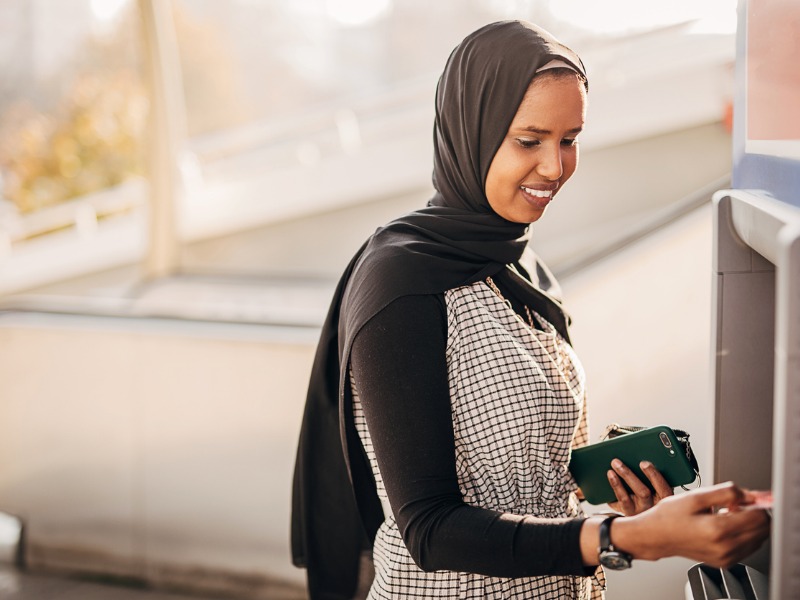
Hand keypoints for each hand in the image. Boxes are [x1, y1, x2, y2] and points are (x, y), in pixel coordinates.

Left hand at [607, 458, 672, 514]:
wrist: (647, 515)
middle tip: (616, 462)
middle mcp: (651, 508)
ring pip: (626, 499)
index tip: (643, 463)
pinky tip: (605, 483)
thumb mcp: (659, 486)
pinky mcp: (626, 514)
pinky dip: (611, 493)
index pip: (662, 488)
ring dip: (617, 484)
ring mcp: (638, 513)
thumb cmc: (654, 493)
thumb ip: (654, 476)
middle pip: (642, 492)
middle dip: (628, 475)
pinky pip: (616, 505)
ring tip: (610, 471)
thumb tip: (641, 459)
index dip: (653, 475)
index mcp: (664, 499)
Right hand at [615, 482, 770, 567]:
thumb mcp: (696, 496)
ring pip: (758, 539)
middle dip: (754, 513)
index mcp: (718, 529)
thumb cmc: (670, 516)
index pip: (760, 517)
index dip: (756, 503)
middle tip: (734, 504)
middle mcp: (725, 547)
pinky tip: (725, 526)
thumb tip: (749, 494)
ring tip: (727, 514)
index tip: (746, 497)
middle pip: (763, 529)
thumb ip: (726, 492)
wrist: (656, 536)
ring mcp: (726, 557)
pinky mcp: (725, 561)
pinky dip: (743, 534)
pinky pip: (748, 547)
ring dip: (749, 524)